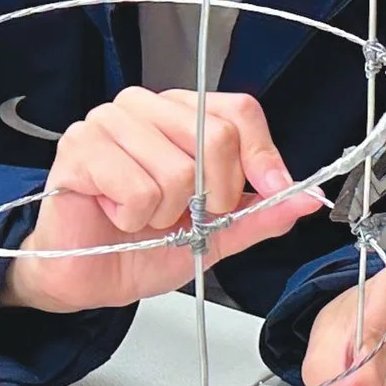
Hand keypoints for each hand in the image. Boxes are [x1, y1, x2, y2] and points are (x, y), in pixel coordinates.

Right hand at [0, 88, 321, 312]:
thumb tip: (306, 198)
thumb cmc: (139, 246)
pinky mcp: (79, 149)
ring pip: (176, 169)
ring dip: (165, 212)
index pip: (238, 111)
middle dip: (212, 195)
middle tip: (185, 215)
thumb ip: (259, 213)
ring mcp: (108, 122)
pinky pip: (137, 189)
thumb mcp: (216, 234)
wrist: (87, 277)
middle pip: (214, 135)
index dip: (261, 154)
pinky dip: (133, 217)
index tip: (270, 189)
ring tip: (141, 216)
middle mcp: (144, 107)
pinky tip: (115, 214)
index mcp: (179, 114)